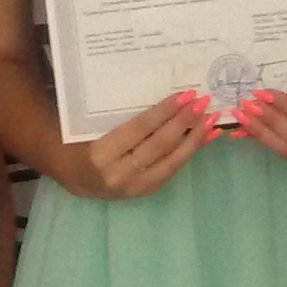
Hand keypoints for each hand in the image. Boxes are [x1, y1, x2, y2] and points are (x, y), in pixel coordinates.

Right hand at [50, 92, 215, 199]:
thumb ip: (122, 114)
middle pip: (159, 145)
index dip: (164, 111)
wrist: (74, 175)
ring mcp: (134, 187)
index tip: (185, 94)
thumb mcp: (93, 124)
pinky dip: (190, 152)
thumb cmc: (82, 141)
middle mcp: (119, 174)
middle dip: (184, 122)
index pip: (140, 129)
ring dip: (195, 139)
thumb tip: (165, 97)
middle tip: (203, 102)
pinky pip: (172, 170)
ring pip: (171, 161)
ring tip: (212, 119)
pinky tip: (206, 138)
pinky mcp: (146, 192)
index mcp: (101, 154)